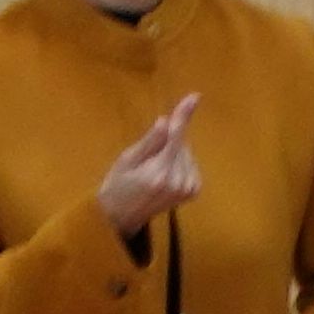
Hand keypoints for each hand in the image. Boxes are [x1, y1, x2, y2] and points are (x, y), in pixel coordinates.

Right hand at [93, 95, 204, 239]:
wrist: (122, 216)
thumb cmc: (118, 184)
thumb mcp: (127, 160)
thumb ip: (150, 141)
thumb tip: (166, 121)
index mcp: (159, 173)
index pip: (176, 137)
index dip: (183, 116)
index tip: (194, 96)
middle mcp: (178, 182)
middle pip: (182, 144)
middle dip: (168, 142)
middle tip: (147, 159)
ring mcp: (188, 189)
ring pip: (187, 153)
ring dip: (174, 154)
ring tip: (154, 169)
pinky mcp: (193, 192)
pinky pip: (191, 164)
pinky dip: (180, 163)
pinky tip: (165, 175)